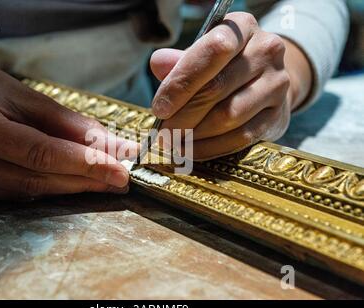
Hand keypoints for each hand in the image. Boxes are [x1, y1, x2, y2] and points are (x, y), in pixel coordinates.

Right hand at [0, 40, 136, 199]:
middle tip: (116, 179)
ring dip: (66, 188)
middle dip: (82, 181)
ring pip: (23, 193)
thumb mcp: (20, 93)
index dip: (84, 164)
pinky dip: (42, 189)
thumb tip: (109, 145)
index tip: (119, 169)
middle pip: (33, 179)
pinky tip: (65, 183)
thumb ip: (65, 122)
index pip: (39, 153)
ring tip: (98, 182)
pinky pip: (9, 195)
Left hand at [150, 12, 311, 159]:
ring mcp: (277, 84)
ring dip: (195, 135)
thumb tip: (158, 63)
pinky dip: (211, 148)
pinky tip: (193, 151)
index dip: (182, 82)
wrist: (266, 82)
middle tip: (162, 134)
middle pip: (217, 88)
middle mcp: (266, 51)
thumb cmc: (224, 67)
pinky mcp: (279, 115)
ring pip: (229, 116)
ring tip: (174, 142)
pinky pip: (241, 137)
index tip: (159, 108)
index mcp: (243, 28)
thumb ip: (179, 61)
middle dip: (183, 116)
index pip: (213, 51)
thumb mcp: (201, 55)